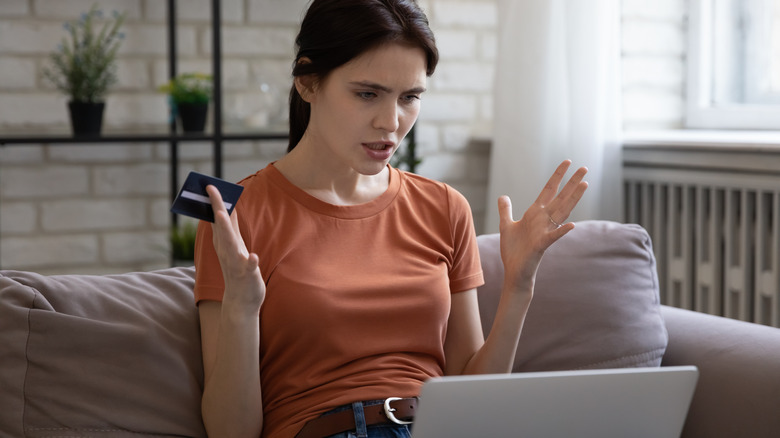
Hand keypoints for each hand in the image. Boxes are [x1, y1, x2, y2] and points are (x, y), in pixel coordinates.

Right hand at [206, 185, 265, 313]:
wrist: (241, 302)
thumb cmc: (238, 271)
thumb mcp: (233, 247)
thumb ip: (231, 228)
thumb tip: (228, 207)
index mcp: (225, 243)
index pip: (219, 219)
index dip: (215, 202)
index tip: (210, 185)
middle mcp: (228, 251)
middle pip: (222, 227)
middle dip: (216, 208)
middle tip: (211, 190)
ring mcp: (237, 263)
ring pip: (231, 244)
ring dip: (226, 230)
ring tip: (222, 214)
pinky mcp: (248, 276)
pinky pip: (248, 268)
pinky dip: (250, 262)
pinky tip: (253, 257)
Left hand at [497, 160, 587, 290]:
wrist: (515, 271)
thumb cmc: (513, 250)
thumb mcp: (506, 225)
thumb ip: (505, 210)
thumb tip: (503, 196)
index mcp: (535, 213)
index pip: (549, 190)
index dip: (557, 176)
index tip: (567, 161)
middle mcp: (543, 220)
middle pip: (560, 197)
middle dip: (572, 183)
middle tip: (585, 168)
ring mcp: (545, 231)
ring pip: (562, 212)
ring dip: (573, 198)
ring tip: (585, 184)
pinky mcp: (542, 245)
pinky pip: (554, 236)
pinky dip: (562, 230)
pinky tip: (572, 224)